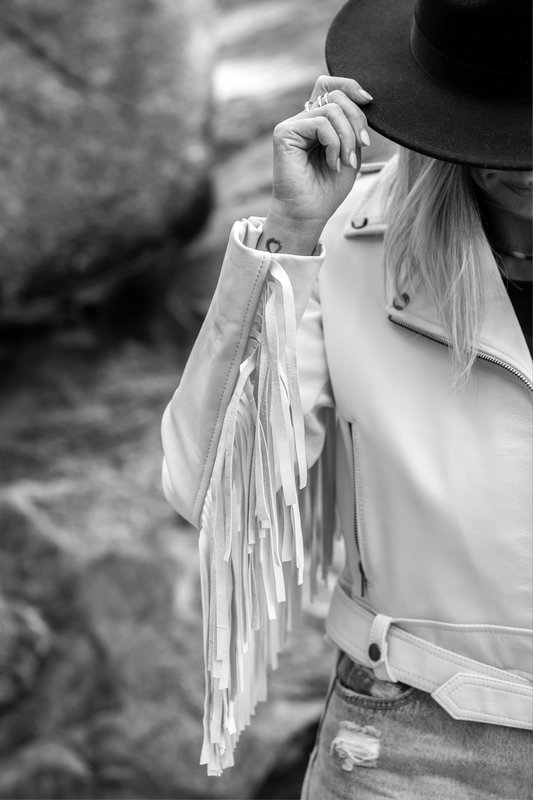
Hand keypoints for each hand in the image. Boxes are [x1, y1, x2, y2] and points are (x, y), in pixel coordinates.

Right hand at [258, 76, 372, 255]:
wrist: (308, 214)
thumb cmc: (327, 189)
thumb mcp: (350, 152)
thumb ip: (353, 126)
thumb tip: (363, 99)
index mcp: (316, 122)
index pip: (330, 85)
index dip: (350, 85)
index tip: (369, 101)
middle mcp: (302, 120)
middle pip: (336, 95)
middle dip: (357, 119)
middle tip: (362, 146)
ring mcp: (292, 125)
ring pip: (332, 109)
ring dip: (347, 137)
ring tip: (346, 162)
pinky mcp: (284, 133)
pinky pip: (321, 123)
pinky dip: (334, 143)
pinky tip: (332, 163)